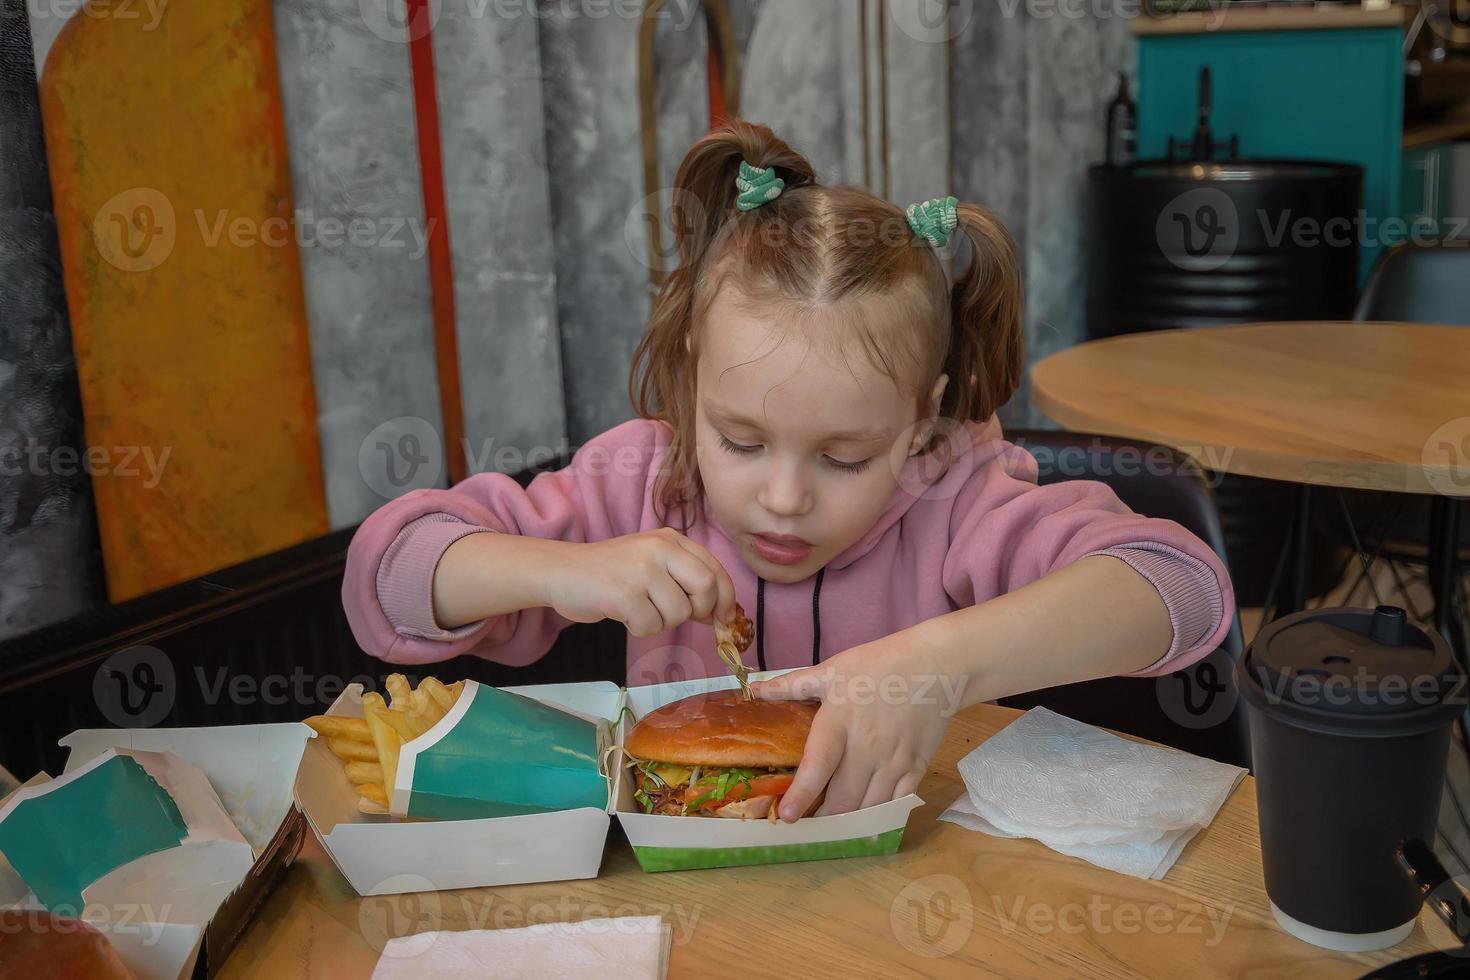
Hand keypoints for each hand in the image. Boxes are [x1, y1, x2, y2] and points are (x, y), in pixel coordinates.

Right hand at [545, 528, 737, 636]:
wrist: (562, 571)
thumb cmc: (611, 572)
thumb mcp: (652, 562)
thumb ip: (685, 578)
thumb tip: (722, 614)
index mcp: (670, 539)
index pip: (715, 569)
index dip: (726, 598)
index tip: (724, 618)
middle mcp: (659, 549)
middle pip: (705, 588)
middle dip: (698, 610)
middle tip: (675, 614)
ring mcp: (641, 570)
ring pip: (678, 614)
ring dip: (662, 623)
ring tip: (640, 609)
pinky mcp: (623, 594)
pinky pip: (651, 626)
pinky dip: (640, 629)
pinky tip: (624, 614)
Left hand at [750, 633, 961, 820]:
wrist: (936, 666)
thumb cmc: (879, 664)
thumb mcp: (833, 669)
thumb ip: (792, 684)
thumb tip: (755, 689)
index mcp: (839, 722)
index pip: (818, 766)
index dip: (801, 794)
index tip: (787, 816)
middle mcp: (866, 748)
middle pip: (842, 797)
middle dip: (823, 818)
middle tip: (808, 826)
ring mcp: (893, 761)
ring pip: (868, 806)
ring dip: (849, 821)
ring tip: (832, 826)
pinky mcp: (915, 767)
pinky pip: (896, 803)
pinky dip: (879, 815)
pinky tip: (866, 820)